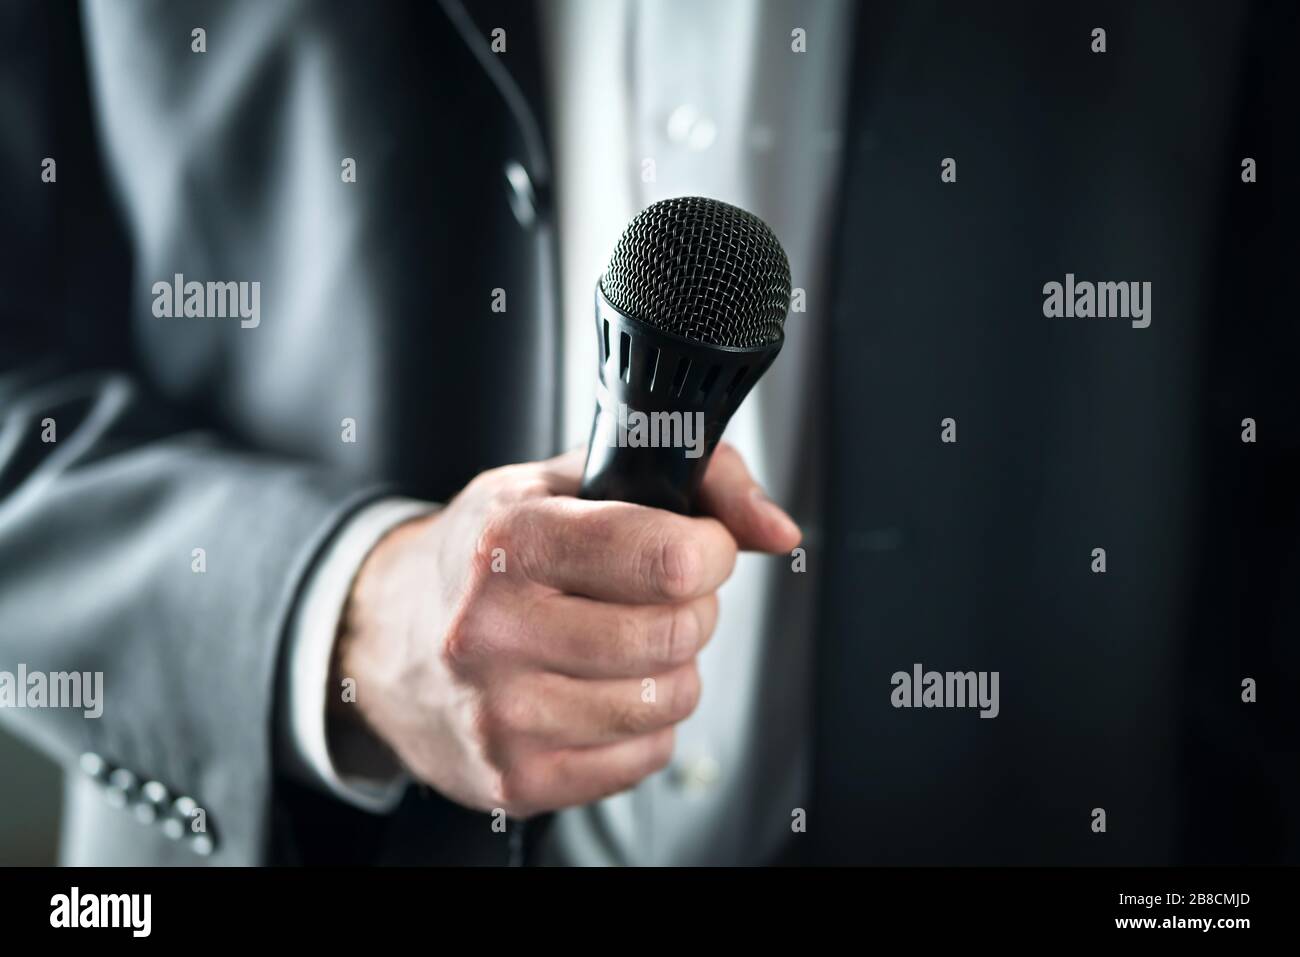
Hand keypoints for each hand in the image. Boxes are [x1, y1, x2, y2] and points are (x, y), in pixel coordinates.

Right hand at [329, 443, 800, 817]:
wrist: (385, 633)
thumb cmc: (490, 552)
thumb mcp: (569, 480)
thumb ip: (693, 479)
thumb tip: (778, 532)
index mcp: (509, 539)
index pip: (665, 557)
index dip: (711, 551)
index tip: (700, 547)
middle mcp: (493, 628)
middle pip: (674, 634)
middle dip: (695, 609)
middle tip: (664, 596)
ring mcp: (500, 712)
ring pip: (667, 701)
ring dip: (674, 668)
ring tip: (630, 642)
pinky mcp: (514, 777)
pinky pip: (643, 756)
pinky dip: (644, 722)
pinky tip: (601, 688)